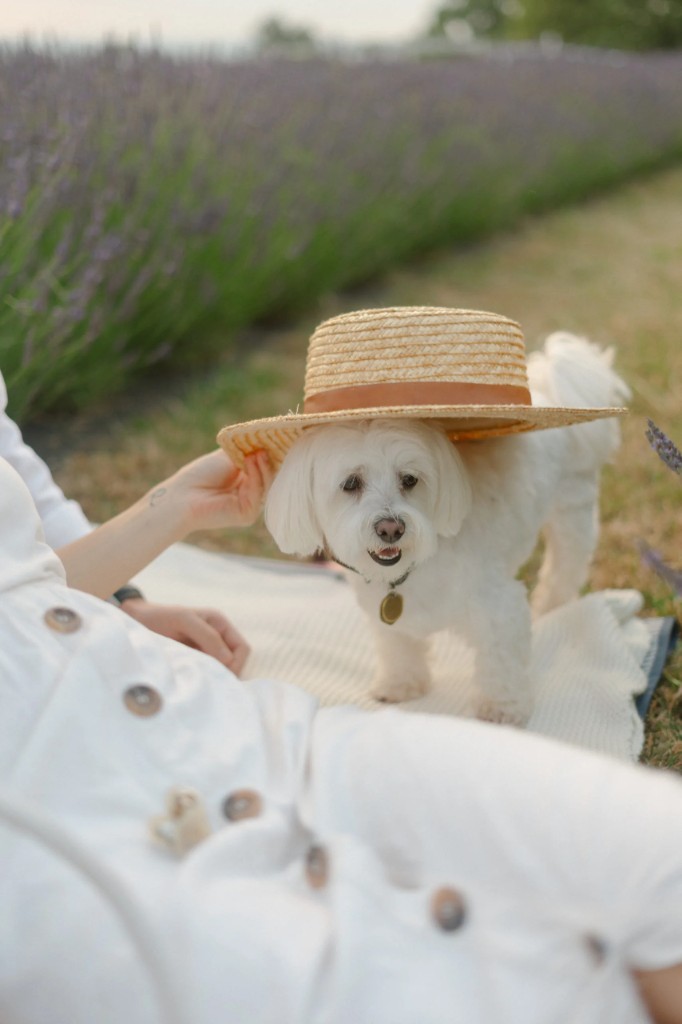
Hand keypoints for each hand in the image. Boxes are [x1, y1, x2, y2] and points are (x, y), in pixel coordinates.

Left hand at [58, 448, 273, 600]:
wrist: (181, 496)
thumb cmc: (200, 475)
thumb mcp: (228, 456)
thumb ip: (247, 449)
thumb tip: (267, 438)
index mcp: (248, 480)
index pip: (267, 465)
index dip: (273, 452)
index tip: (280, 435)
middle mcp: (252, 493)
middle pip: (270, 474)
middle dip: (272, 457)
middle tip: (276, 440)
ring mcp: (250, 505)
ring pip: (266, 483)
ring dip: (264, 465)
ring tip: (259, 450)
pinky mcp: (247, 514)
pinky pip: (257, 493)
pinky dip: (256, 475)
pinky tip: (251, 460)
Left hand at [120, 598, 250, 675]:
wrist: (135, 623)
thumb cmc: (159, 617)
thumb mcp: (184, 620)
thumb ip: (207, 636)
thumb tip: (228, 659)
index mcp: (219, 624)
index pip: (242, 648)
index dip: (236, 662)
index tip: (219, 673)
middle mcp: (217, 637)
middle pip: (236, 661)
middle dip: (228, 672)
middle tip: (210, 681)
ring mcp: (206, 651)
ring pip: (223, 670)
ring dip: (215, 676)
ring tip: (199, 680)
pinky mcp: (194, 662)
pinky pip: (208, 673)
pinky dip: (204, 678)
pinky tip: (193, 680)